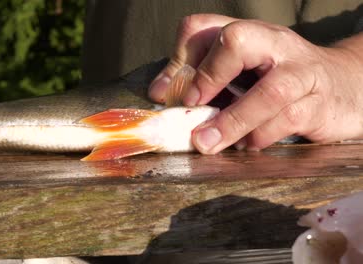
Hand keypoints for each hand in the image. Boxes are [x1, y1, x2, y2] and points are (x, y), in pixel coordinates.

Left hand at [149, 14, 362, 153]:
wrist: (344, 87)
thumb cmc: (280, 79)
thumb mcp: (241, 71)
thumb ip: (202, 77)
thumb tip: (159, 92)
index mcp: (250, 34)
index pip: (206, 27)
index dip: (183, 58)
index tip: (170, 94)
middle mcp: (275, 45)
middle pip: (237, 38)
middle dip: (209, 75)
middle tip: (192, 107)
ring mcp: (301, 72)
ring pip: (268, 92)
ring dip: (232, 122)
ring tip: (208, 142)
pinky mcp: (319, 104)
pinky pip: (289, 119)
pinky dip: (261, 136)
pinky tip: (248, 145)